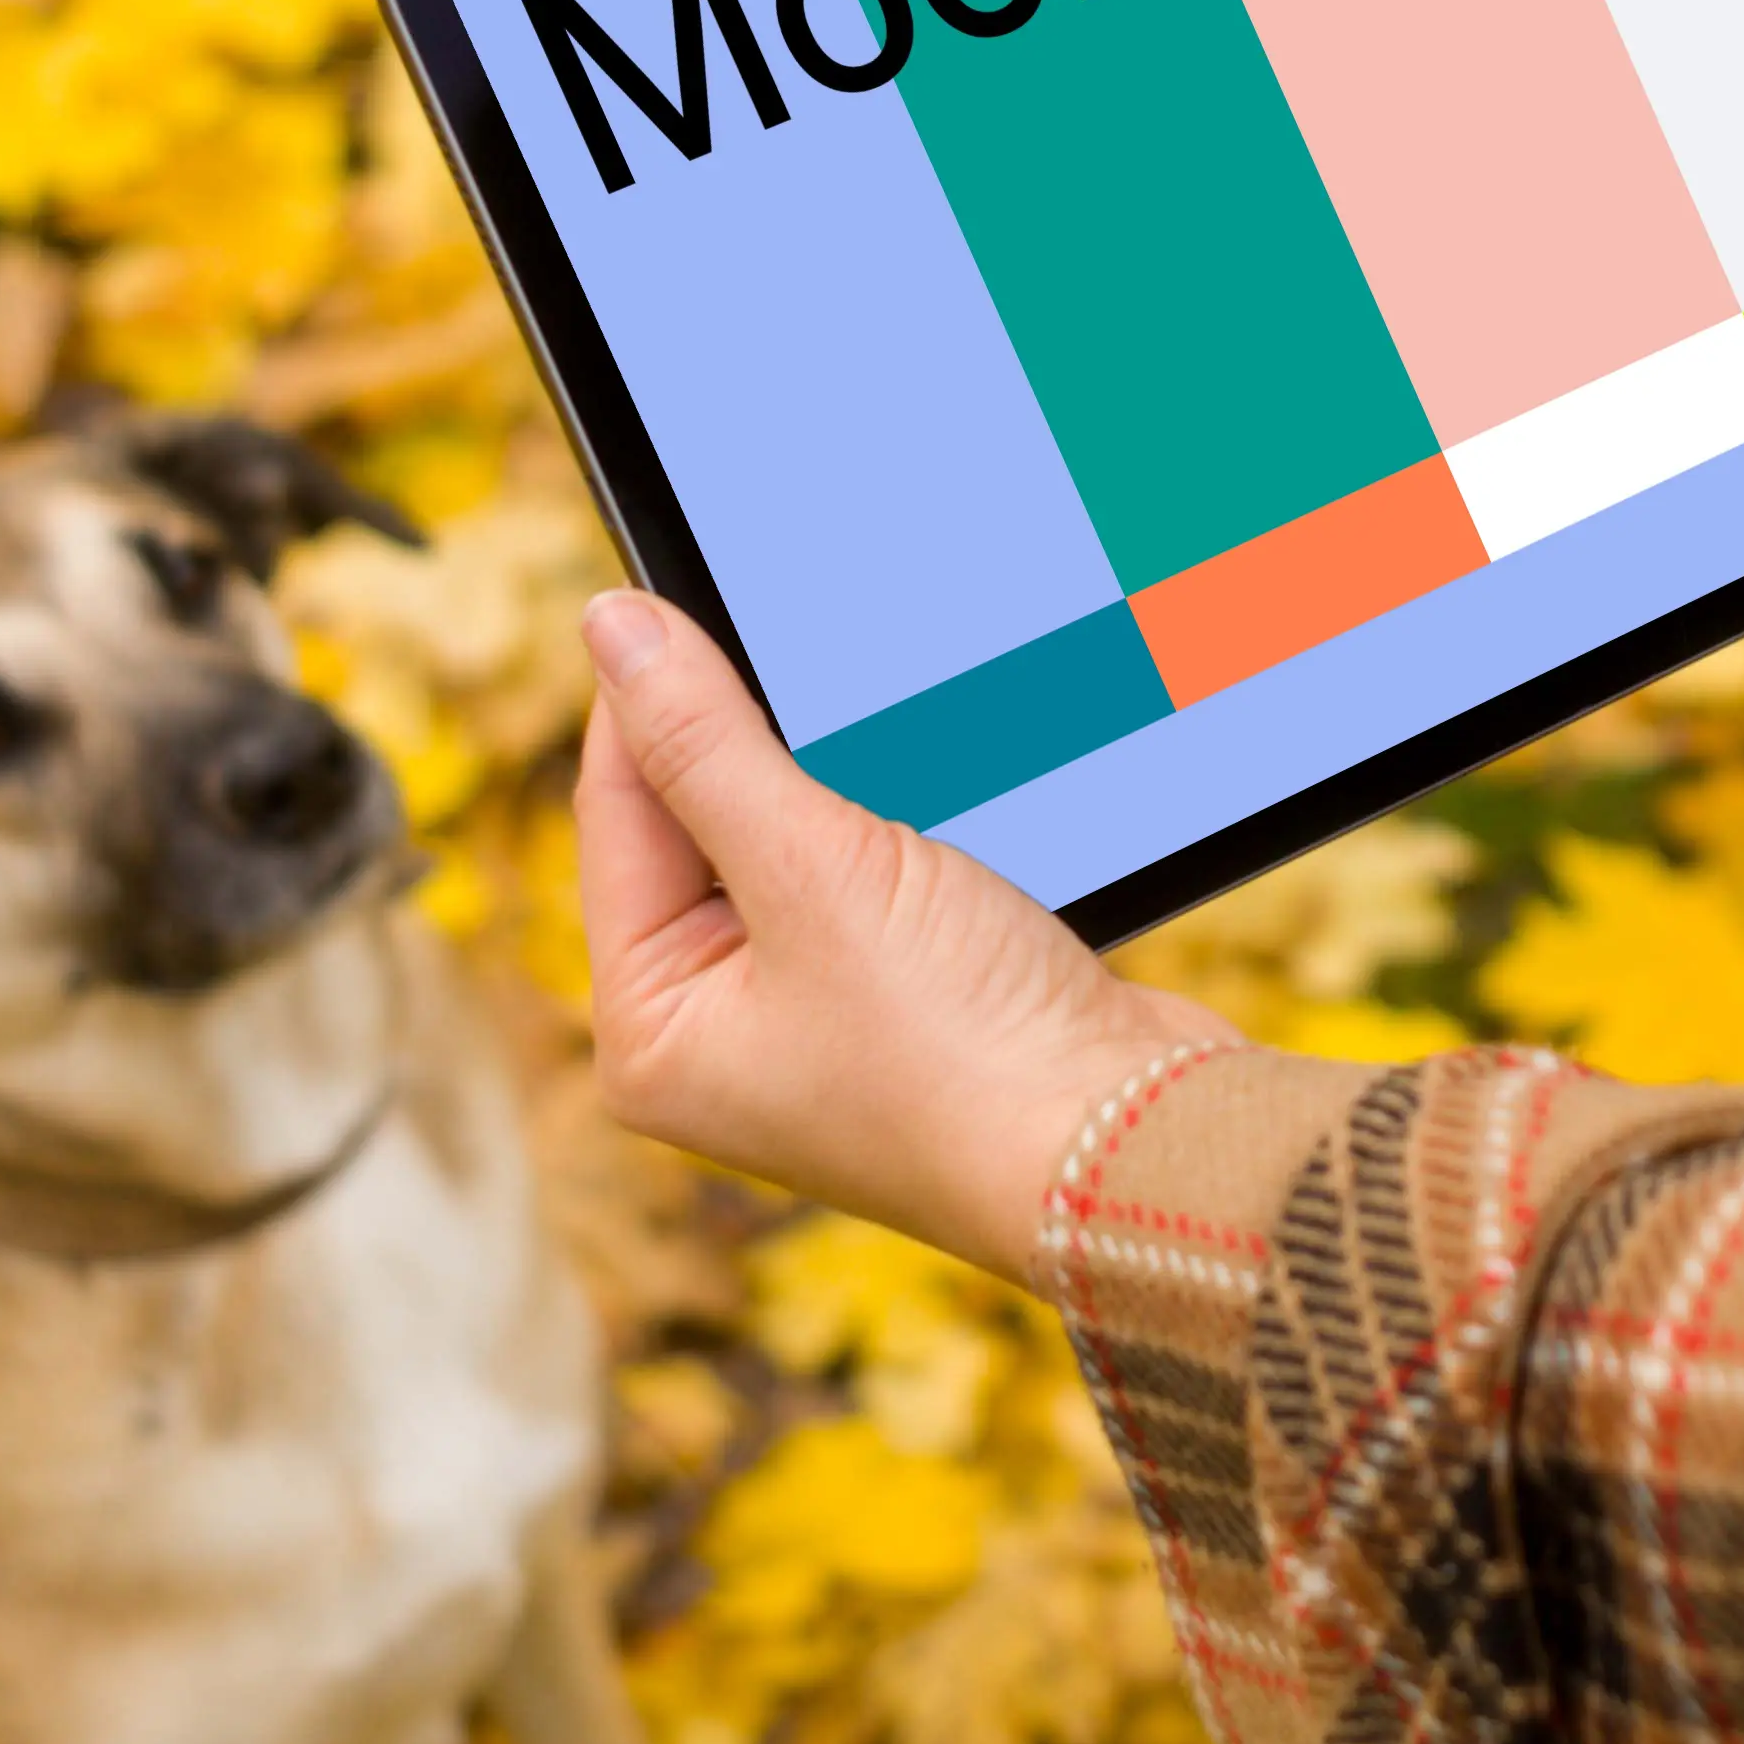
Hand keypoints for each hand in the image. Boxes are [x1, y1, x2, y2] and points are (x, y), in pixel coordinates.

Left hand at [572, 591, 1235, 1285]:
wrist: (1134, 1148)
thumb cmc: (965, 1055)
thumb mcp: (815, 872)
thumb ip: (705, 744)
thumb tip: (609, 628)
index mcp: (651, 1035)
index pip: (616, 816)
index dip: (648, 697)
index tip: (675, 594)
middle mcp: (717, 1038)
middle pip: (697, 827)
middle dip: (752, 742)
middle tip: (788, 649)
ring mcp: (812, 1021)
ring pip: (791, 840)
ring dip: (836, 777)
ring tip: (868, 719)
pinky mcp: (902, 999)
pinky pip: (866, 873)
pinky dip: (896, 821)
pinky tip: (930, 774)